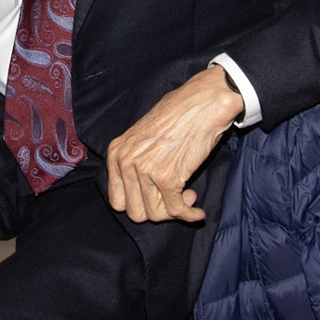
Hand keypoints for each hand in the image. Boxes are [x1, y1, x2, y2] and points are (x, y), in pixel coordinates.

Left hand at [105, 66, 243, 223]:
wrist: (203, 103)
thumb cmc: (178, 116)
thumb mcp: (143, 136)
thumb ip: (135, 163)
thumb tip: (143, 197)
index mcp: (116, 153)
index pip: (118, 201)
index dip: (139, 205)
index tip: (156, 200)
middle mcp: (126, 162)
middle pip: (135, 212)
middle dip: (157, 211)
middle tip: (174, 199)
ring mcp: (145, 170)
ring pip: (155, 215)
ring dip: (175, 211)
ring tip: (187, 196)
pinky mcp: (167, 178)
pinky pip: (176, 211)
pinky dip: (189, 215)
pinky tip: (198, 212)